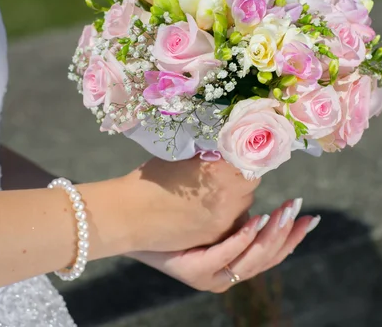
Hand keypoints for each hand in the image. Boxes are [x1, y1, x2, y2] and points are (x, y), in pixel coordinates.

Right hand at [120, 156, 259, 252]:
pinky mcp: (216, 236)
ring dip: (236, 196)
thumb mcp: (183, 156)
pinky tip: (207, 208)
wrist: (129, 214)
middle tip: (223, 172)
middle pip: (252, 181)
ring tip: (212, 191)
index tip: (237, 153)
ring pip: (246, 204)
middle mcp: (229, 195)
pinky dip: (227, 214)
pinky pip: (234, 222)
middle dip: (241, 176)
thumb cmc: (151, 179)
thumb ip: (212, 153)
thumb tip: (231, 146)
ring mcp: (224, 218)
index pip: (251, 158)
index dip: (244, 155)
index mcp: (221, 169)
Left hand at [127, 199, 320, 292]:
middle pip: (268, 258)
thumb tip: (256, 174)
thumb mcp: (209, 207)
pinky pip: (225, 256)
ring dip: (271, 235)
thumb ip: (233, 204)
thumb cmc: (168, 208)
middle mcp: (225, 273)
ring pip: (251, 259)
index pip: (272, 251)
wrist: (129, 218)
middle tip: (299, 209)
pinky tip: (255, 220)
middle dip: (287, 233)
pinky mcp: (195, 272)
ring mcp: (210, 276)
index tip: (310, 216)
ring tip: (282, 212)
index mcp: (232, 259)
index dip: (293, 236)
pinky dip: (243, 239)